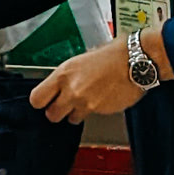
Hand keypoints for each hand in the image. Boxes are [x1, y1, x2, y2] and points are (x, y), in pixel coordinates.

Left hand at [29, 38, 155, 124]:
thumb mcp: (82, 59)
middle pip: (51, 115)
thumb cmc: (113, 54)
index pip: (37, 99)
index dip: (41, 101)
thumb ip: (69, 75)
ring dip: (75, 113)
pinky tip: (101, 98)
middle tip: (65, 104)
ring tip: (86, 100)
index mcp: (64, 73)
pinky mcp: (100, 111)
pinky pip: (90, 116)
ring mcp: (86, 103)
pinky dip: (93, 111)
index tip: (46, 100)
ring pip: (70, 119)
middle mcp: (72, 90)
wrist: (136, 61)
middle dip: (57, 111)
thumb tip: (61, 84)